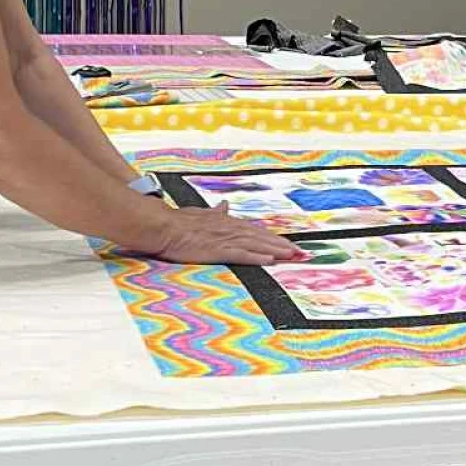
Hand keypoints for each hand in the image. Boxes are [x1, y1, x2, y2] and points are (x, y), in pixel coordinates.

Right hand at [130, 204, 304, 267]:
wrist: (163, 226)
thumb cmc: (178, 222)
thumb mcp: (200, 213)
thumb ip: (215, 212)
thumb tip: (225, 206)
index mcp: (226, 223)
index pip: (255, 231)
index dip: (273, 237)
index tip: (289, 244)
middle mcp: (229, 229)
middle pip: (262, 237)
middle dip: (283, 245)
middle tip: (302, 253)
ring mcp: (224, 239)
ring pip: (256, 244)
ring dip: (276, 250)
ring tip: (293, 256)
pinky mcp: (217, 249)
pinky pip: (241, 254)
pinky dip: (256, 257)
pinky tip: (269, 260)